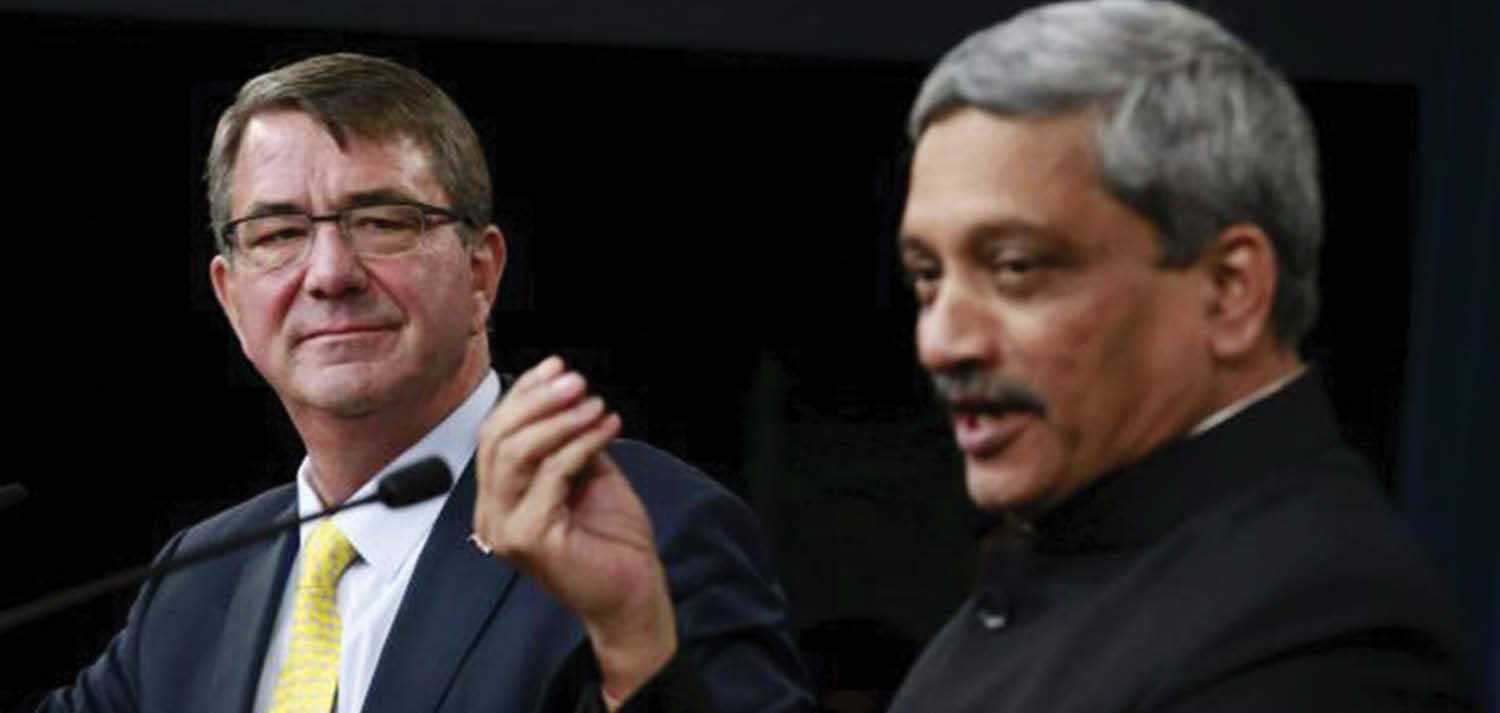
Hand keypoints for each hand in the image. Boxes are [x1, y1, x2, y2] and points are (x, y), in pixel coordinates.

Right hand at [472, 356, 676, 707]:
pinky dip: (581, 443)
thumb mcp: (586, 474)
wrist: (633, 594)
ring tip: (594, 403)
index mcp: (498, 499)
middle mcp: (492, 515)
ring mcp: (505, 529)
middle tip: (576, 380)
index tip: (556, 367)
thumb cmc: (612, 540)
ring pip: (516, 452)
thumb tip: (564, 391)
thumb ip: (567, 440)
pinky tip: (607, 428)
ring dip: (559, 419)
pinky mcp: (529, 539)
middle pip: (497, 438)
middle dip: (537, 400)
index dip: (523, 395)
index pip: (494, 434)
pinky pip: (551, 474)